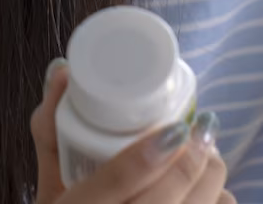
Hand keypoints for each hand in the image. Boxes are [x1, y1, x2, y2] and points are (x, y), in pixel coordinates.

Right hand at [31, 60, 232, 203]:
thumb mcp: (48, 194)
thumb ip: (53, 134)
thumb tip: (61, 71)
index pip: (117, 181)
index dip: (153, 150)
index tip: (178, 125)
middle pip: (170, 193)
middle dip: (198, 157)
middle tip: (200, 133)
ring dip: (214, 185)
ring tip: (205, 165)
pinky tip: (210, 197)